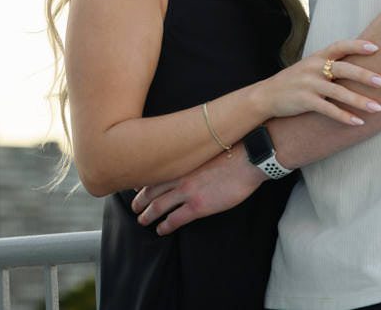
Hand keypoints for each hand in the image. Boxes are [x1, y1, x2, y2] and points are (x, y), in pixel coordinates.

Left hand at [130, 152, 258, 234]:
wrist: (246, 160)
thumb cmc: (231, 152)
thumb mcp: (203, 151)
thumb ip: (191, 159)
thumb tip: (188, 163)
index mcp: (180, 162)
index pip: (153, 174)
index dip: (141, 183)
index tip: (134, 188)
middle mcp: (178, 176)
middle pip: (150, 190)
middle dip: (139, 200)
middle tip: (134, 207)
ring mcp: (186, 191)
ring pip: (157, 206)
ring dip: (147, 215)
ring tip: (141, 220)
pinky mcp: (198, 206)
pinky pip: (175, 219)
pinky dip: (165, 226)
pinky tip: (160, 230)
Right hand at [255, 38, 380, 124]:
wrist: (267, 95)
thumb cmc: (293, 81)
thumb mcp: (309, 67)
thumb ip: (328, 65)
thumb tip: (357, 66)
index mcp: (316, 57)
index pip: (339, 46)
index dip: (357, 45)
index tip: (376, 47)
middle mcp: (313, 68)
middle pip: (343, 68)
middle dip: (365, 75)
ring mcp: (309, 85)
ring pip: (339, 92)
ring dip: (360, 101)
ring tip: (379, 108)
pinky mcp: (305, 101)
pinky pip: (328, 109)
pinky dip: (345, 116)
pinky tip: (358, 122)